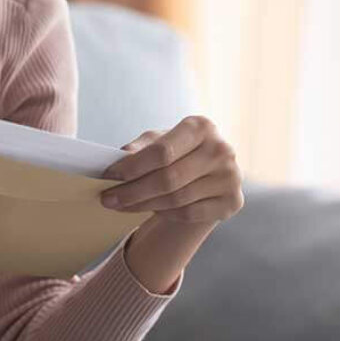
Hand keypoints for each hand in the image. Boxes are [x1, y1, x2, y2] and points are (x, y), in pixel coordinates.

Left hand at [100, 115, 243, 226]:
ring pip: (176, 199)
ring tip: (120, 205)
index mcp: (202, 127)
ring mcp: (230, 177)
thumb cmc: (179, 153)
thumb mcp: (159, 141)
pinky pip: (188, 213)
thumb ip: (141, 148)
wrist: (209, 174)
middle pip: (168, 178)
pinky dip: (165, 213)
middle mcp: (221, 150)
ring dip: (142, 205)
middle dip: (132, 191)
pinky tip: (150, 209)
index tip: (108, 176)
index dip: (132, 167)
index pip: (162, 151)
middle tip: (107, 198)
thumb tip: (121, 158)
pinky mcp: (232, 202)